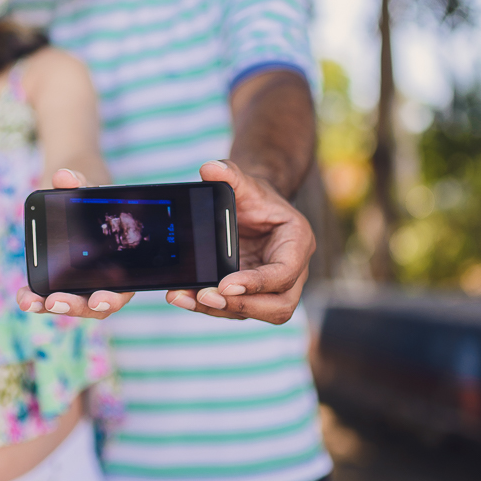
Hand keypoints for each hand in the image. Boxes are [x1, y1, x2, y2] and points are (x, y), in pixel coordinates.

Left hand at [16, 168, 134, 318]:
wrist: (74, 197)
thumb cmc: (89, 197)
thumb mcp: (87, 186)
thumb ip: (79, 181)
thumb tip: (64, 176)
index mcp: (122, 265)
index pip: (121, 291)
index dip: (110, 299)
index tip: (96, 299)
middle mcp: (102, 281)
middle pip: (92, 305)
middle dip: (73, 306)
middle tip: (55, 301)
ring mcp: (80, 284)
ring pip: (69, 304)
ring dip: (48, 306)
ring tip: (29, 301)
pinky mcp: (59, 283)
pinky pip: (49, 296)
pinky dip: (36, 297)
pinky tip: (23, 296)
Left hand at [165, 160, 314, 324]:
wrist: (252, 208)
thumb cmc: (255, 197)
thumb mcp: (245, 183)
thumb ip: (230, 174)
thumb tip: (209, 168)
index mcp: (297, 243)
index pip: (284, 273)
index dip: (258, 283)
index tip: (226, 283)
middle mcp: (292, 271)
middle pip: (278, 306)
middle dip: (242, 305)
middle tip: (206, 296)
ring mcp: (273, 287)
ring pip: (256, 313)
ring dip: (220, 310)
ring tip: (185, 297)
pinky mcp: (253, 295)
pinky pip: (236, 308)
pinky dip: (209, 307)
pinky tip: (183, 296)